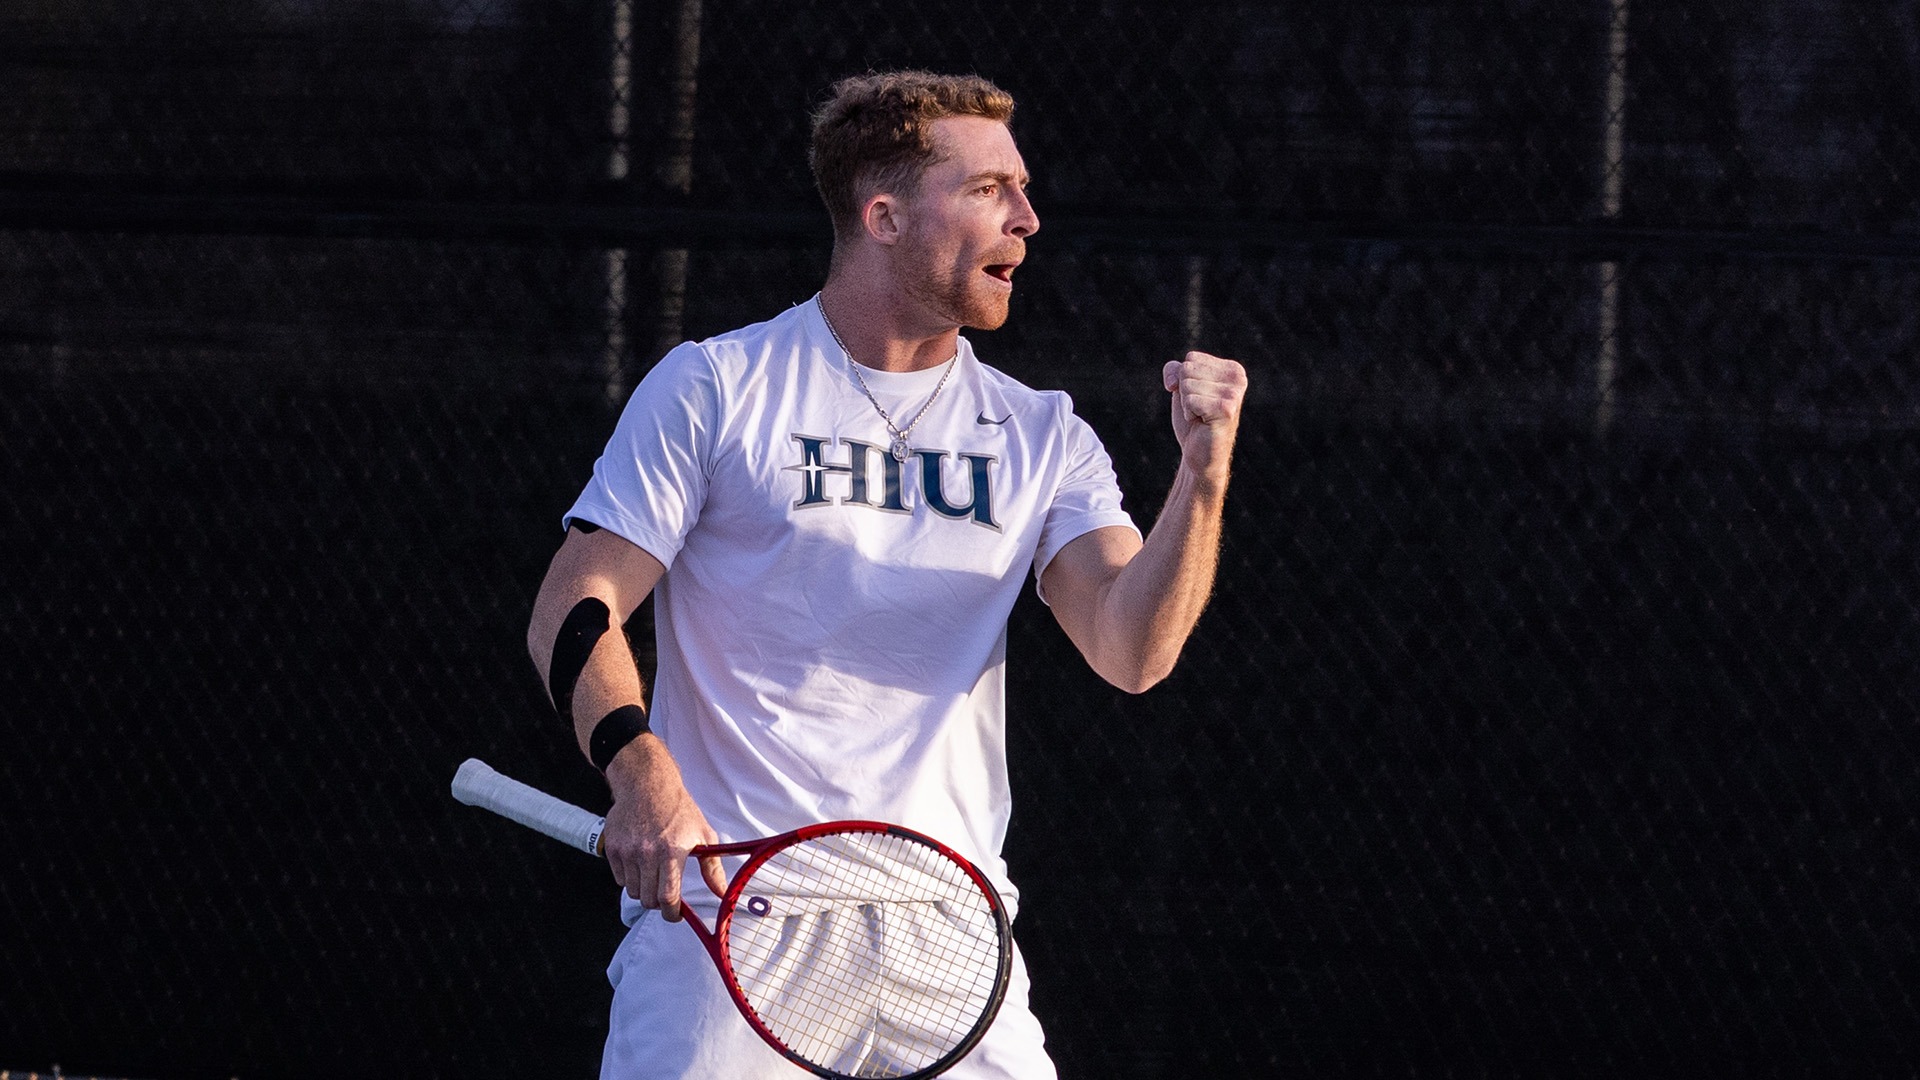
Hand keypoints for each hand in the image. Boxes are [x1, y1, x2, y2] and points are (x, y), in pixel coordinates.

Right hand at [599, 735, 725, 920]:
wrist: (647, 784)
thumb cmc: (678, 809)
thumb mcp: (703, 834)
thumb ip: (712, 868)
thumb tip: (721, 893)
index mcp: (672, 851)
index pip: (668, 897)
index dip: (672, 913)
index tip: (676, 915)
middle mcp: (647, 853)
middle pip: (648, 899)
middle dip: (659, 903)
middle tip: (666, 892)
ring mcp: (626, 851)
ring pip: (633, 891)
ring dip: (644, 889)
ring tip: (653, 871)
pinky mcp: (612, 848)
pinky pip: (620, 878)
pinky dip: (630, 877)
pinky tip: (639, 861)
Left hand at [1162, 351, 1247, 486]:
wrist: (1200, 454)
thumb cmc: (1194, 420)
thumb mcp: (1182, 387)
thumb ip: (1175, 370)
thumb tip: (1172, 383)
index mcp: (1233, 369)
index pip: (1191, 358)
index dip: (1184, 379)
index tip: (1199, 397)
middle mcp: (1238, 378)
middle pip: (1188, 369)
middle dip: (1184, 392)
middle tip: (1199, 409)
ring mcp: (1234, 394)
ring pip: (1186, 385)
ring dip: (1186, 405)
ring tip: (1201, 417)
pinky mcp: (1226, 409)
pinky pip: (1189, 400)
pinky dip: (1188, 413)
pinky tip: (1202, 423)